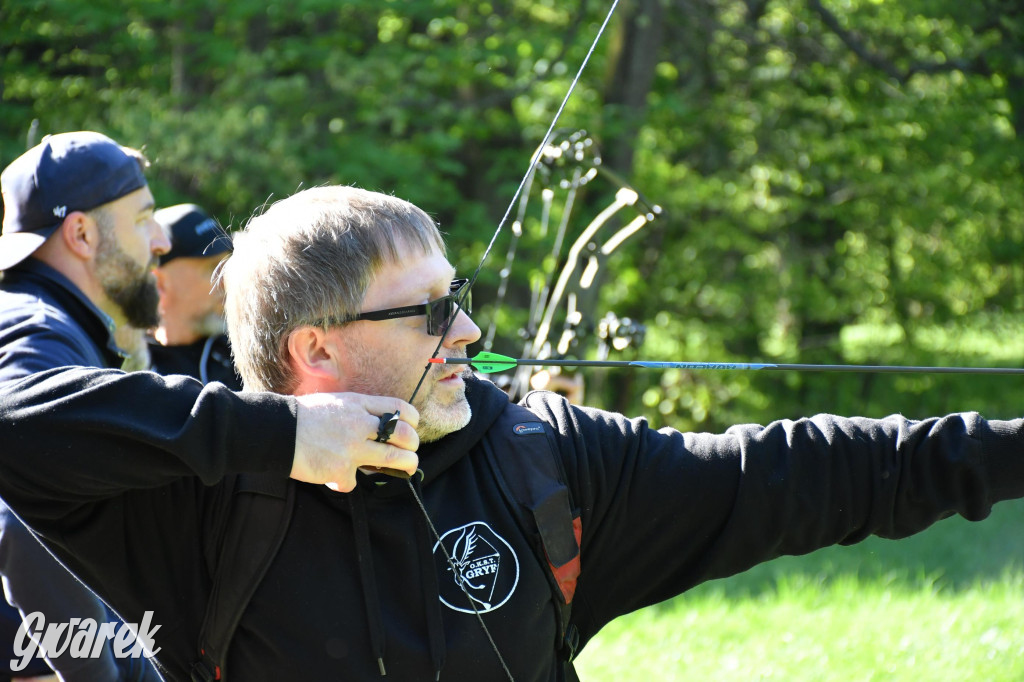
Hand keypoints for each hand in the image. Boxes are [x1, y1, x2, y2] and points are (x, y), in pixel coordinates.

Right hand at [291, 393, 419, 491]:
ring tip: (406, 468)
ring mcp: (352, 447)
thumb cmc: (305, 416)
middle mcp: (359, 424)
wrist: (277, 430)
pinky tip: (337, 478)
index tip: (413, 427)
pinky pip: (354, 481)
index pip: (400, 408)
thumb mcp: (337, 403)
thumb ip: (360, 411)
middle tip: (411, 452)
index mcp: (359, 404)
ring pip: (394, 458)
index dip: (412, 420)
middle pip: (404, 435)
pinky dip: (347, 482)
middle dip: (413, 445)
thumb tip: (381, 425)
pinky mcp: (341, 469)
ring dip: (405, 465)